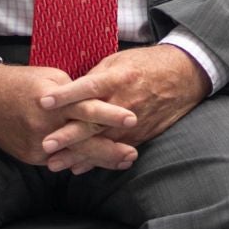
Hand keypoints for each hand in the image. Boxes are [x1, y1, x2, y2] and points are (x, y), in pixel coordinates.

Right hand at [0, 63, 138, 172]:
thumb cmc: (22, 82)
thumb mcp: (51, 77)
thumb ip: (75, 92)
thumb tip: (98, 101)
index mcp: (53, 99)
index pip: (86, 108)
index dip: (110, 114)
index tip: (131, 119)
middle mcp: (45, 124)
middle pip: (83, 139)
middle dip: (110, 148)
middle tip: (133, 153)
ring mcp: (36, 143)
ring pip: (73, 155)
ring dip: (99, 160)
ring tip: (123, 162)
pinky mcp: (29, 156)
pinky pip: (59, 160)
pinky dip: (77, 161)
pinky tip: (97, 164)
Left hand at [37, 45, 210, 149]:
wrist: (184, 76)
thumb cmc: (146, 64)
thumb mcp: (119, 61)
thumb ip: (96, 78)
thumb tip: (71, 92)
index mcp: (118, 78)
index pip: (88, 87)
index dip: (65, 95)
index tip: (43, 102)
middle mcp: (124, 102)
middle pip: (92, 121)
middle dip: (68, 135)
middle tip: (46, 145)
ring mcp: (133, 122)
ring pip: (101, 141)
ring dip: (78, 154)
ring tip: (54, 164)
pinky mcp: (140, 135)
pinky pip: (115, 150)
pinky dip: (96, 160)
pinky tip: (78, 168)